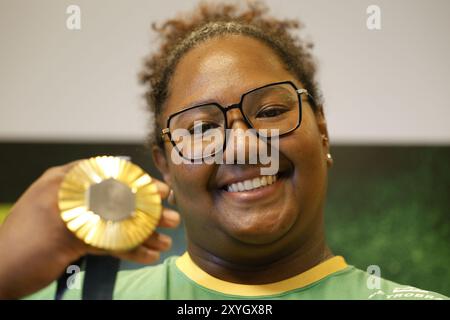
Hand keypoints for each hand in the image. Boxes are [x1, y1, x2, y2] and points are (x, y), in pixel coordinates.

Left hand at [0, 161, 179, 298]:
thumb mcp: (53, 222)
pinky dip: (127, 250)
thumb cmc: (16, 250)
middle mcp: (74, 200)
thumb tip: (125, 198)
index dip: (138, 183)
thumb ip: (90, 206)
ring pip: (116, 224)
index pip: (108, 176)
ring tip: (165, 241)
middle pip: (117, 202)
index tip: (161, 191)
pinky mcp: (78, 245)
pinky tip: (147, 255)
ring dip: (142, 233)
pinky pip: (108, 244)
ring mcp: (78, 224)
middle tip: (172, 218)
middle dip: (147, 211)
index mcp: (64, 184)